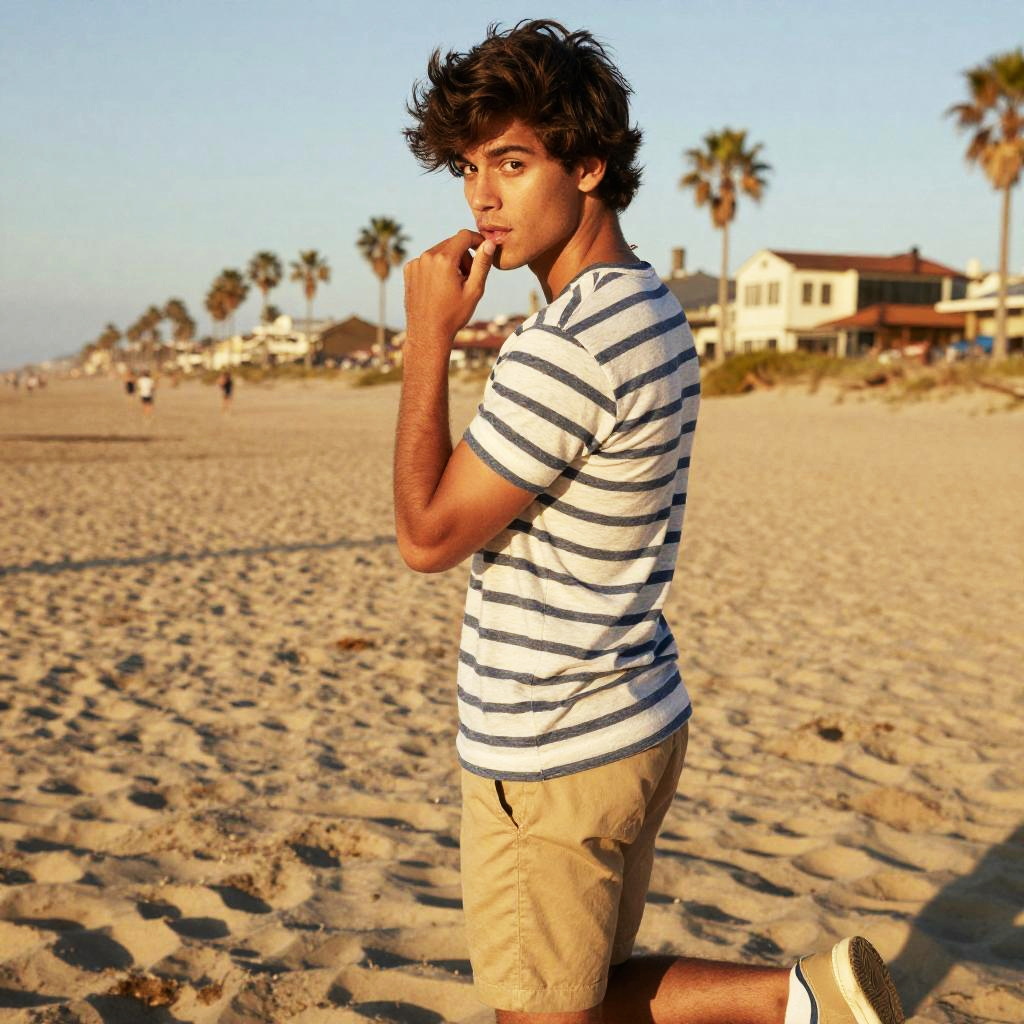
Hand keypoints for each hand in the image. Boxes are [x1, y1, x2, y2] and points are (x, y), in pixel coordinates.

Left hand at [403, 229, 494, 347]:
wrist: (427, 333)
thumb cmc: (453, 315)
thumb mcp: (474, 290)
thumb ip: (482, 264)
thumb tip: (489, 243)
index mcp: (444, 259)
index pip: (464, 236)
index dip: (477, 240)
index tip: (483, 250)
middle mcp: (427, 256)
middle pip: (452, 243)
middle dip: (463, 256)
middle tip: (468, 278)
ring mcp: (416, 263)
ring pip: (439, 252)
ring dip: (450, 262)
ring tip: (452, 286)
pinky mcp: (409, 270)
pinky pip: (427, 261)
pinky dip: (436, 268)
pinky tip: (438, 287)